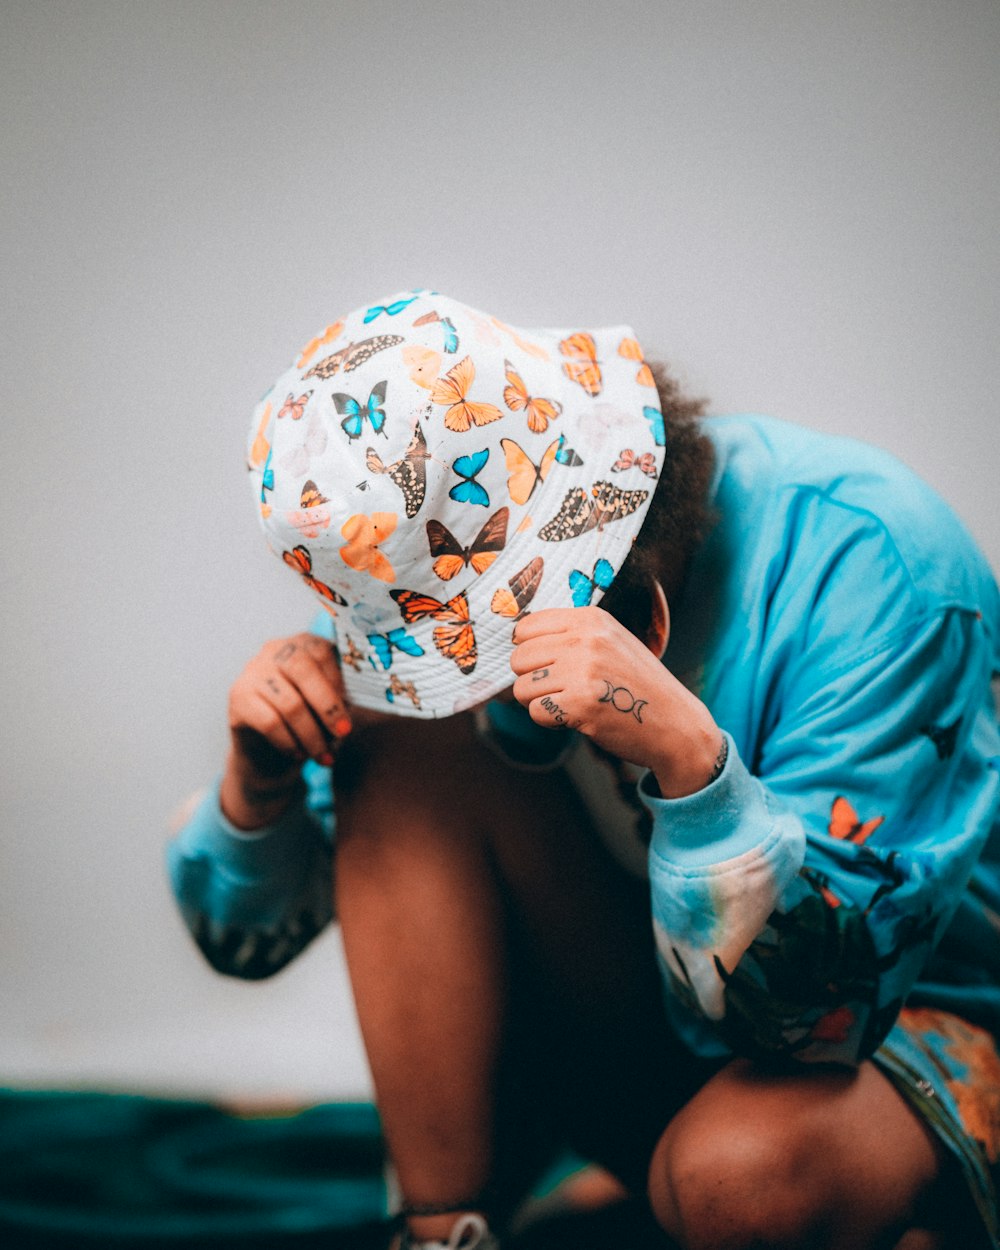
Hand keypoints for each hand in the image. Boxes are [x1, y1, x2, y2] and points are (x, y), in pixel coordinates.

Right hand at [221, 633, 350, 827]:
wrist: (269, 754)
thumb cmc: (310, 723)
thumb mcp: (331, 706)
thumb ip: (346, 695)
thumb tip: (373, 696)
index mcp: (303, 643)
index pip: (323, 653)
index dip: (340, 685)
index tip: (350, 715)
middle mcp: (274, 649)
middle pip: (303, 669)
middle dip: (328, 706)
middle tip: (344, 734)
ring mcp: (252, 671)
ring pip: (290, 703)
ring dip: (312, 736)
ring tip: (323, 757)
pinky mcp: (237, 698)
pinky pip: (270, 722)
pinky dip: (290, 743)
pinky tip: (299, 756)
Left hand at [510, 607, 721, 797]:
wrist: (676, 724)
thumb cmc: (638, 686)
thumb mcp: (611, 642)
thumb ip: (571, 634)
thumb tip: (518, 638)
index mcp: (591, 618)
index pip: (525, 627)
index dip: (530, 651)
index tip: (548, 665)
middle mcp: (585, 639)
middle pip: (519, 658)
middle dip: (532, 679)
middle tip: (560, 690)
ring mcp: (583, 670)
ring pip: (522, 687)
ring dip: (540, 702)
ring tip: (570, 703)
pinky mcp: (580, 703)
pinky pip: (537, 712)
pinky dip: (551, 721)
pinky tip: (577, 717)